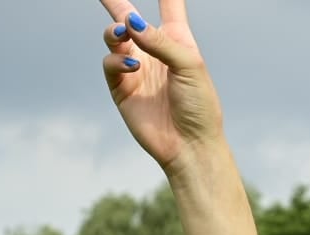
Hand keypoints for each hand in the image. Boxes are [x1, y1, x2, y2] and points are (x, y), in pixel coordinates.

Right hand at [98, 1, 223, 172]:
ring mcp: (136, 68)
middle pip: (129, 17)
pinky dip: (116, 59)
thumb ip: (161, 41)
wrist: (189, 145)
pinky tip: (132, 64)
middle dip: (114, 1)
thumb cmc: (199, 105)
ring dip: (114, 31)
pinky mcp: (122, 87)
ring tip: (122, 32)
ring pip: (114, 36)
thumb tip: (130, 22)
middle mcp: (154, 51)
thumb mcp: (190, 66)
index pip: (169, 5)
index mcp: (177, 40)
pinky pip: (110, 63)